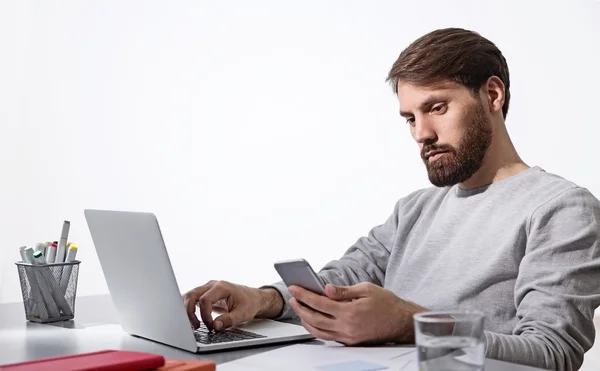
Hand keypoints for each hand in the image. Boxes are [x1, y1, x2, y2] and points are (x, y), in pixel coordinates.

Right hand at [182, 280, 283, 330]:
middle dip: (190, 312)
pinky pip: (192, 299)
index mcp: (222, 287)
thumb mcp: (243, 313)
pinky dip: (190, 309)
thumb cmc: (250, 303)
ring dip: (188, 310)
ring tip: (195, 325)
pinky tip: (195, 320)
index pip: (205, 299)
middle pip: (192, 295)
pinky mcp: (205, 294)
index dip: (205, 315)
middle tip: (197, 326)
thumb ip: (229, 320)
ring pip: (189, 296)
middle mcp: (212, 285)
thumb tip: (215, 326)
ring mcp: (207, 288)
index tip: (210, 326)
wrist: (253, 298)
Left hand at [288, 282, 424, 344]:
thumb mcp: (366, 289)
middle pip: (315, 319)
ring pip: (319, 331)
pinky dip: (316, 329)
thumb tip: (326, 289)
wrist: (401, 322)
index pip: (319, 303)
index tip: (294, 288)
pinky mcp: (351, 342)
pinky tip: (313, 320)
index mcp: (350, 312)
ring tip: (300, 309)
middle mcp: (347, 327)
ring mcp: (348, 337)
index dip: (304, 295)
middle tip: (293, 298)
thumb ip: (343, 291)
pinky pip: (328, 337)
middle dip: (301, 308)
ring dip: (305, 320)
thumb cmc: (386, 303)